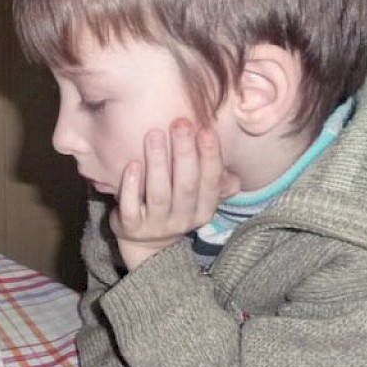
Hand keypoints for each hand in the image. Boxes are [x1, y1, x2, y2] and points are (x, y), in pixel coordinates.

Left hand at [112, 120, 238, 269]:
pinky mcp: (132, 227)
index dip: (210, 156)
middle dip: (184, 153)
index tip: (206, 129)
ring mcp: (156, 225)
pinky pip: (131, 207)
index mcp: (203, 210)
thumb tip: (235, 173)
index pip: (211, 182)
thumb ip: (213, 182)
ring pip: (159, 194)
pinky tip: (132, 164)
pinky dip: (132, 186)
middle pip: (186, 185)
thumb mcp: (197, 198)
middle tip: (180, 123)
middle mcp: (183, 219)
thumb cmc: (173, 207)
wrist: (144, 243)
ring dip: (158, 163)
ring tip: (154, 134)